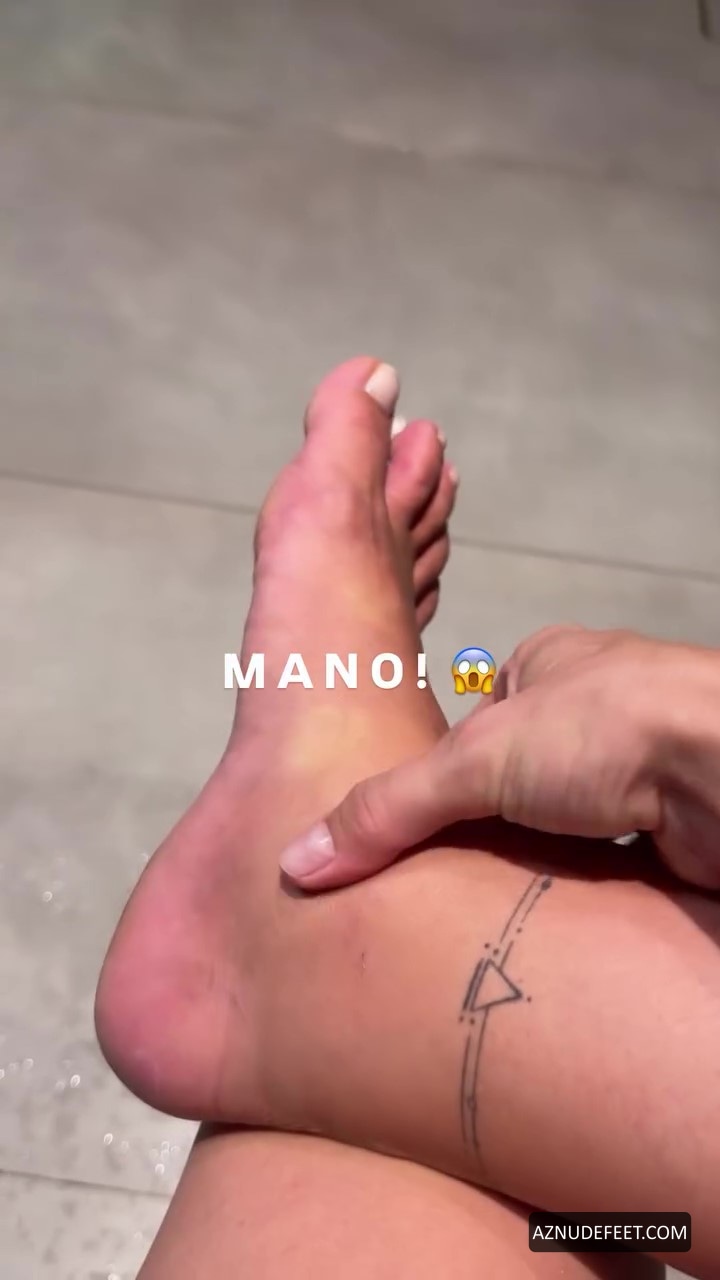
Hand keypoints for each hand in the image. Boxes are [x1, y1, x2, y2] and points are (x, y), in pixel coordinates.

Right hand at [279, 625, 719, 890]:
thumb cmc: (602, 729)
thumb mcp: (473, 760)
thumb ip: (388, 808)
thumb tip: (297, 861)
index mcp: (550, 665)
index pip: (476, 727)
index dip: (443, 781)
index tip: (413, 837)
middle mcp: (602, 708)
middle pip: (522, 784)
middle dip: (493, 835)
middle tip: (445, 894)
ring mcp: (647, 766)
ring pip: (573, 829)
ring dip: (546, 868)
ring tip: (496, 919)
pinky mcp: (679, 826)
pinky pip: (618, 867)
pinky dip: (592, 894)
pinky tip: (565, 926)